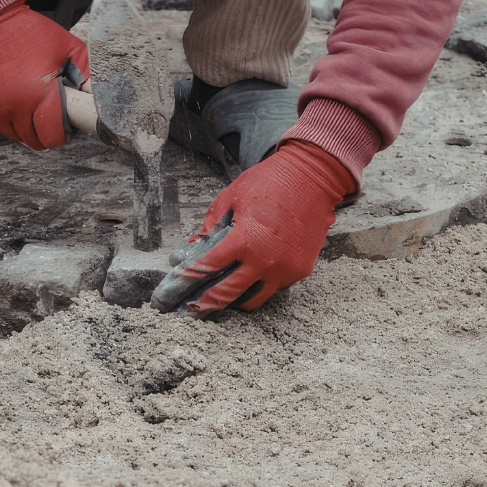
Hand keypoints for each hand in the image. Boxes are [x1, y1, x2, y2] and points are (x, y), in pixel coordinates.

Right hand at [0, 2, 88, 149]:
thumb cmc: (27, 32)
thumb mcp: (66, 46)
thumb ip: (85, 72)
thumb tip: (98, 95)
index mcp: (40, 95)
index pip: (53, 135)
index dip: (63, 135)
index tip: (66, 129)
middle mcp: (15, 107)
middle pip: (35, 140)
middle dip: (46, 132)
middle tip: (50, 118)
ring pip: (16, 136)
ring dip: (26, 128)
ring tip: (32, 108)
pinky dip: (8, 121)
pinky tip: (14, 103)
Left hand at [151, 139, 355, 313]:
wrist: (313, 178)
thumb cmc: (270, 182)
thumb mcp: (232, 198)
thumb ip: (211, 225)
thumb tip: (194, 246)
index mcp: (244, 239)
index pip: (206, 268)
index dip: (185, 281)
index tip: (173, 290)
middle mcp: (264, 260)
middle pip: (226, 295)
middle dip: (204, 304)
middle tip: (190, 309)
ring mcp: (284, 270)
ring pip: (252, 300)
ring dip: (234, 300)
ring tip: (220, 296)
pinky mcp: (299, 271)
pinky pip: (273, 287)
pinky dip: (259, 285)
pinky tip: (249, 277)